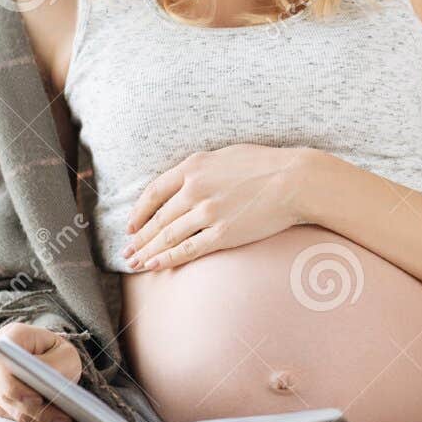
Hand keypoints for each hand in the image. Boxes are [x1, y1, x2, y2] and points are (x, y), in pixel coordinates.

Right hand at [0, 321, 92, 421]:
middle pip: (10, 395)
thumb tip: (46, 388)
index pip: (1, 367)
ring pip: (16, 412)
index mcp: (7, 339)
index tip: (37, 400)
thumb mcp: (64, 353)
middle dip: (41, 413)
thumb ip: (52, 367)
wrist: (51, 359)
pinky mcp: (0, 406)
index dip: (16, 387)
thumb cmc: (58, 352)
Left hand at [124, 144, 309, 269]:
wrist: (294, 180)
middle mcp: (194, 189)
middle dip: (139, 238)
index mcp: (193, 167)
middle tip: (126, 251)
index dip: (139, 212)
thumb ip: (200, 168)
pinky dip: (167, 259)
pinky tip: (154, 266)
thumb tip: (185, 181)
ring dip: (147, 251)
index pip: (153, 192)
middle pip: (157, 218)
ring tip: (134, 263)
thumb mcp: (224, 155)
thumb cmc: (265, 165)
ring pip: (167, 236)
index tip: (131, 225)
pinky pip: (187, 250)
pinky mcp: (223, 233)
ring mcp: (207, 213)